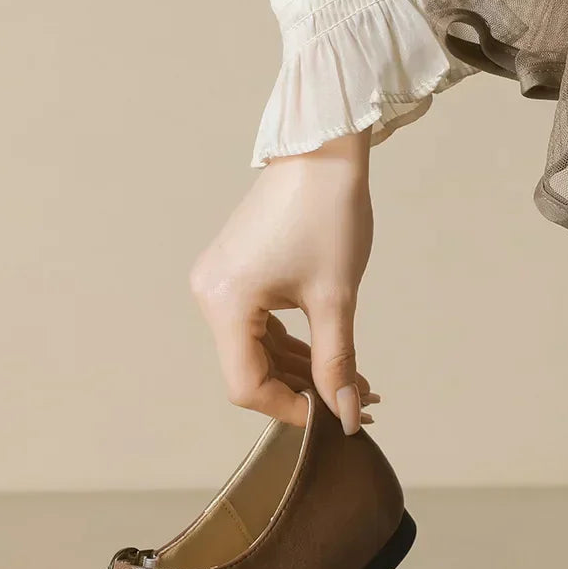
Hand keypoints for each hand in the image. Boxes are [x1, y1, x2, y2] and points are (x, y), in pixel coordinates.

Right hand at [190, 132, 377, 432]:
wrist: (322, 149)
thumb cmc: (328, 213)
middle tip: (356, 404)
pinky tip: (331, 359)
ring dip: (304, 372)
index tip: (334, 419)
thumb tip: (346, 415)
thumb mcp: (335, 299)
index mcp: (225, 302)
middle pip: (251, 371)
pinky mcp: (237, 275)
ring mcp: (221, 284)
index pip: (247, 385)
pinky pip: (261, 328)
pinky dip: (294, 347)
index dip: (290, 410)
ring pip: (259, 352)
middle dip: (304, 392)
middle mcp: (211, 295)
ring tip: (356, 384)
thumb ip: (337, 363)